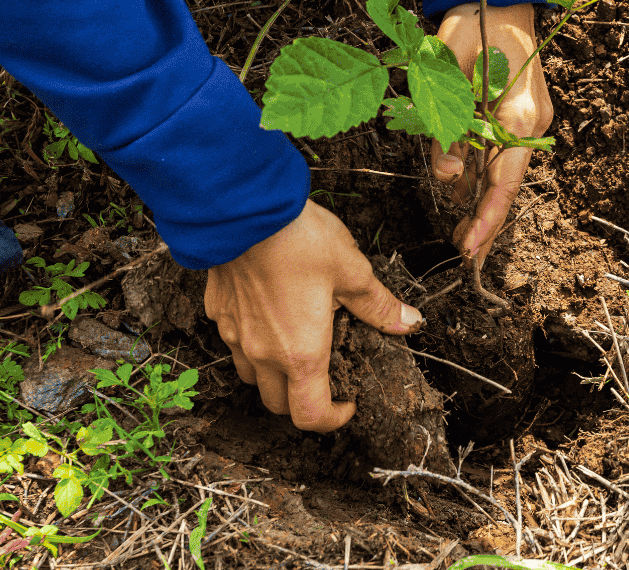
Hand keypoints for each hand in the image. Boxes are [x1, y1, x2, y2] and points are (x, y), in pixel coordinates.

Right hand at [204, 200, 423, 431]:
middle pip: (278, 403)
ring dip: (274, 375)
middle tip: (327, 375)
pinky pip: (234, 342)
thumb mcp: (352, 270)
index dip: (332, 420)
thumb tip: (410, 323)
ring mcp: (235, 334)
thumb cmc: (299, 240)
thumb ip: (378, 305)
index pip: (310, 416)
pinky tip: (269, 313)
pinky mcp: (217, 311)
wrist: (243, 209)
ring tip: (297, 344)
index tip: (348, 402)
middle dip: (304, 400)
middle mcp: (262, 354)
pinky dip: (252, 342)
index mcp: (301, 353)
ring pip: (251, 376)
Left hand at [432, 3, 553, 267]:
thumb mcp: (447, 72)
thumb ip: (446, 126)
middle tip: (465, 256)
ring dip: (485, 202)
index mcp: (519, 113)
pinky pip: (503, 153)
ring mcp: (530, 118)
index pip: (504, 179)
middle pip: (509, 184)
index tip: (468, 248)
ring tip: (464, 236)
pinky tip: (470, 197)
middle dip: (488, 223)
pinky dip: (486, 177)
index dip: (486, 218)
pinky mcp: (521, 114)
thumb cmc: (472, 24)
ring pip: (506, 172)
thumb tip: (450, 178)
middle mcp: (531, 122)